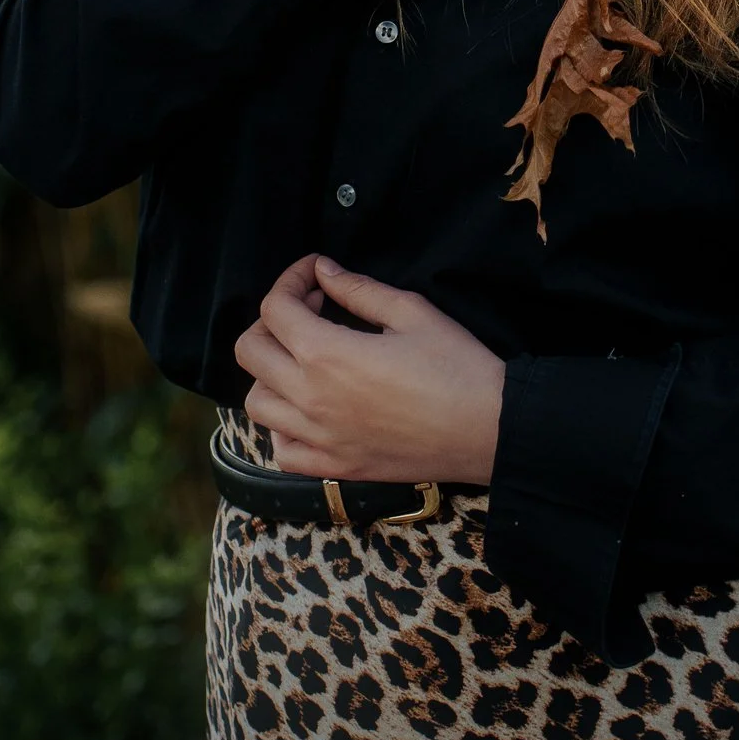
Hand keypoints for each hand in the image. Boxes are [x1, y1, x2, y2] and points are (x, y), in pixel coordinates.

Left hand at [233, 254, 505, 485]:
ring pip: (256, 402)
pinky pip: (281, 450)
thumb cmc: (457, 367)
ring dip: (271, 372)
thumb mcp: (412, 312)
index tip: (314, 273)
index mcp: (327, 354)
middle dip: (271, 320)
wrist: (488, 431)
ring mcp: (318, 438)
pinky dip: (283, 426)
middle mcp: (310, 398)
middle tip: (309, 311)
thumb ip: (359, 289)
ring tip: (305, 359)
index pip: (275, 308)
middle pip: (249, 351)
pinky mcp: (334, 468)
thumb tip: (324, 271)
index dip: (290, 280)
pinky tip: (310, 409)